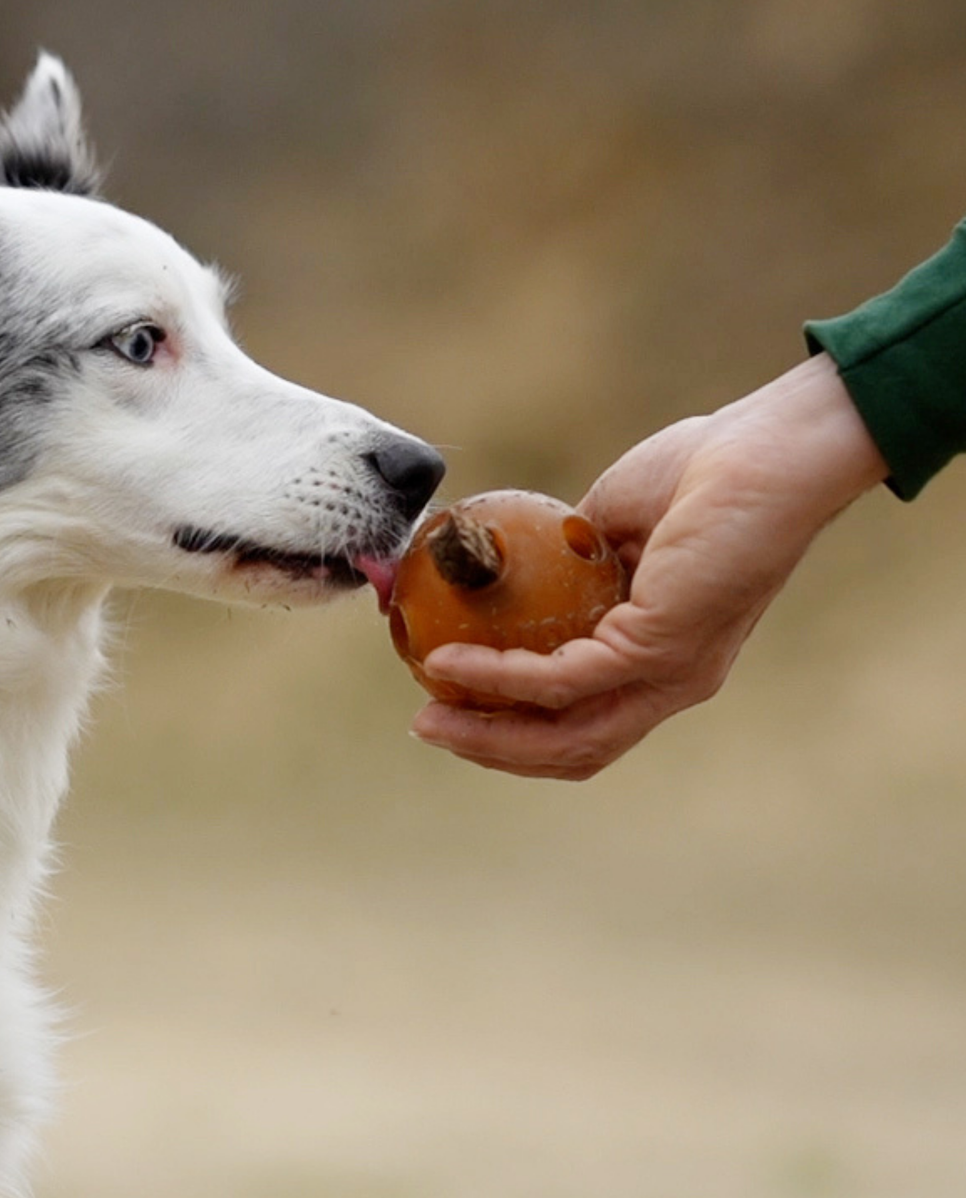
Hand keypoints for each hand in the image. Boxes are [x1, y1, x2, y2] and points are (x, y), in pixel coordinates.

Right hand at [410, 355, 887, 778]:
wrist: (769, 448)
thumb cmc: (706, 469)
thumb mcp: (614, 519)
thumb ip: (570, 555)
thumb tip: (515, 558)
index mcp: (665, 655)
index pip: (587, 719)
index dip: (519, 726)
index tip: (455, 704)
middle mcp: (672, 682)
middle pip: (571, 748)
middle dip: (493, 749)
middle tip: (429, 726)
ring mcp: (671, 674)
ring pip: (567, 736)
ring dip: (490, 737)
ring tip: (430, 716)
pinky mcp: (660, 649)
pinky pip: (563, 679)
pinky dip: (501, 678)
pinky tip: (454, 663)